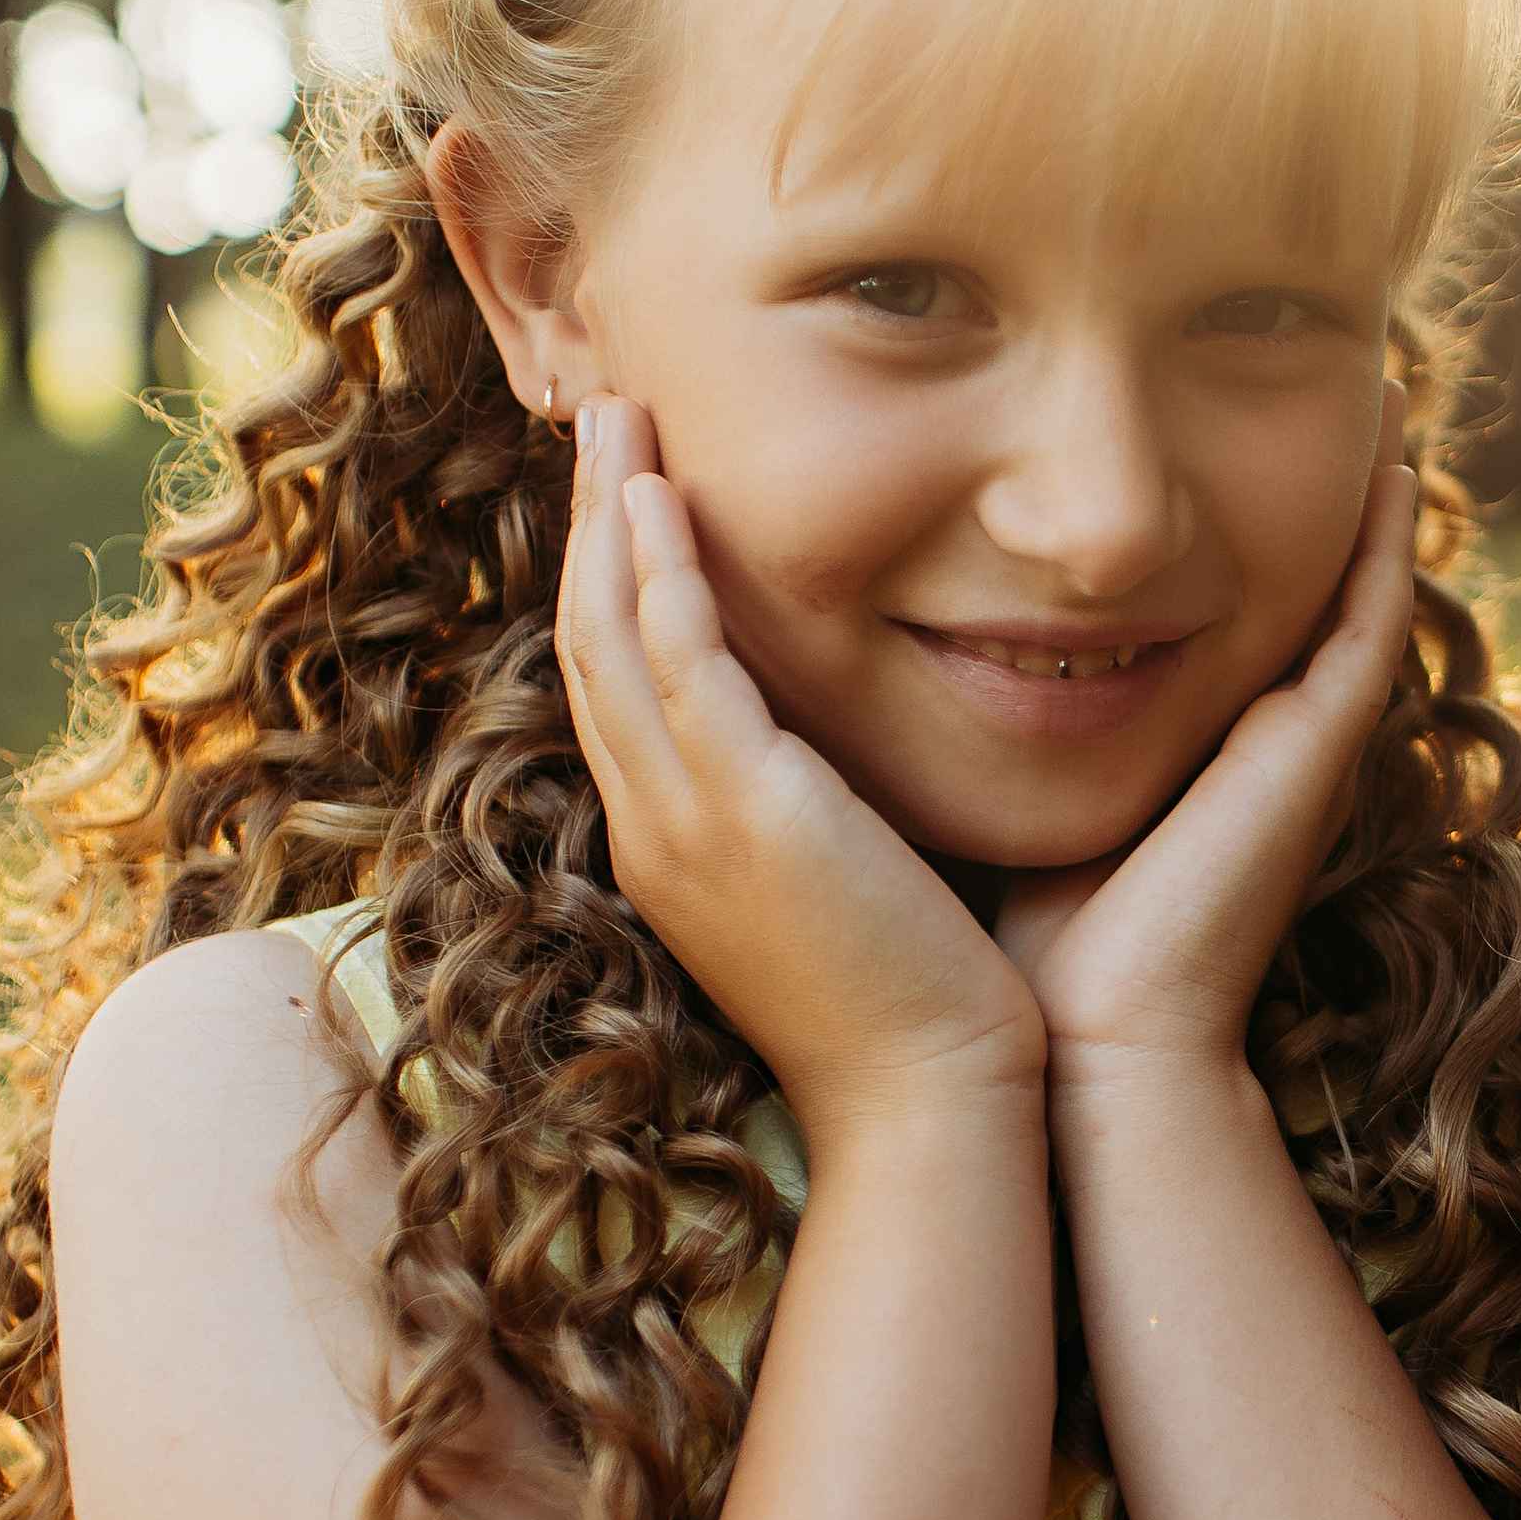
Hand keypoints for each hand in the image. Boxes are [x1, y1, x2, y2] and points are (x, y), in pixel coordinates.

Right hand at [556, 401, 1045, 1134]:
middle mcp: (652, 826)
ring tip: (618, 416)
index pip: (614, 685)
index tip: (629, 490)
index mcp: (669, 846)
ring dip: (610, 516)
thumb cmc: (913, 1007)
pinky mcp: (743, 810)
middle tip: (602, 417)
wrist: (932, 1104)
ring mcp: (683, 820)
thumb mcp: (835, 890)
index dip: (610, 579)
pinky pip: (677, 661)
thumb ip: (809, 812)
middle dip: (590, 523)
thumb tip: (833, 753)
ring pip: (610, 635)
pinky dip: (659, 571)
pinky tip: (663, 496)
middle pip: (588, 642)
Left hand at [993, 387, 1418, 1088]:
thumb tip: (905, 675)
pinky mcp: (1321, 746)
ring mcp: (1301, 741)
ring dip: (1367, 492)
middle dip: (1294, 488)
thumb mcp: (1005, 809)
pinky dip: (1388, 536)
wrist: (1090, 1047)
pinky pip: (1372, 617)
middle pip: (1293, 583)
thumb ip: (982, 743)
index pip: (1215, 612)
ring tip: (1376, 378)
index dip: (1218, 530)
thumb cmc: (1027, 958)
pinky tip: (1394, 453)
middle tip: (1305, 374)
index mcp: (1188, 750)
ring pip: (1352, 585)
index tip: (1202, 448)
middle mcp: (1258, 737)